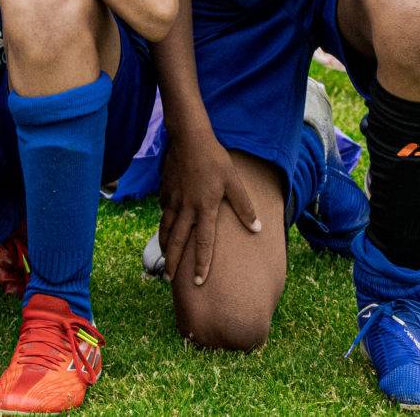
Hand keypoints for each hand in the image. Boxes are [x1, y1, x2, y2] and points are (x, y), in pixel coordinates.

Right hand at [159, 129, 260, 286]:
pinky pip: (163, 212)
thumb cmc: (215, 159)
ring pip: (165, 228)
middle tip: (168, 279)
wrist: (189, 138)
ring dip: (164, 247)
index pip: (203, 243)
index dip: (201, 264)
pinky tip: (164, 229)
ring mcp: (173, 199)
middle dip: (172, 262)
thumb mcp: (233, 182)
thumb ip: (244, 207)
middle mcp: (186, 208)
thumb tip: (257, 228)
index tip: (199, 281)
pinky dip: (163, 224)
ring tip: (164, 260)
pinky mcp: (165, 190)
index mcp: (205, 208)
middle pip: (177, 241)